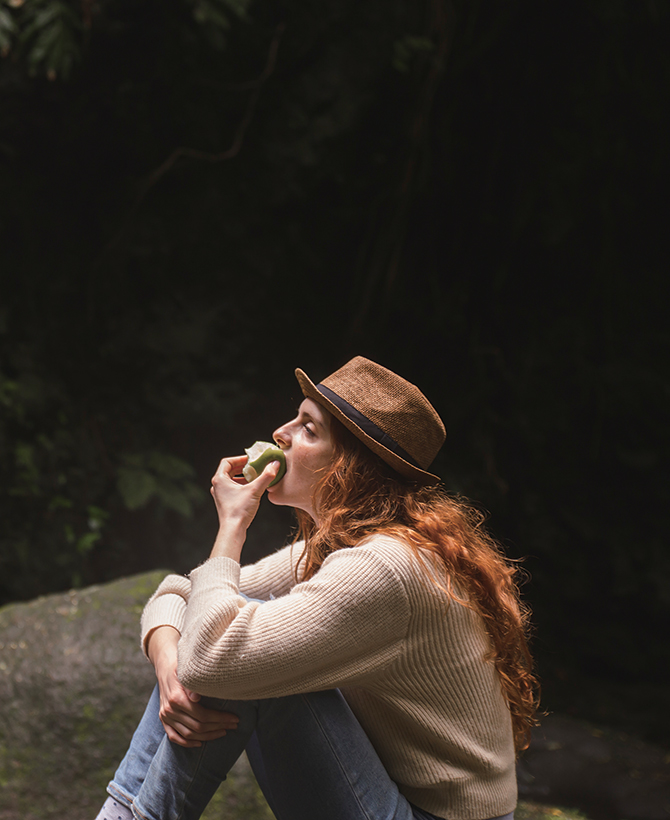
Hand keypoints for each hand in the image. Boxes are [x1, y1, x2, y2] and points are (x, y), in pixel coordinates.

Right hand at [147, 626, 238, 747]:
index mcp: (176, 698)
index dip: (220, 719)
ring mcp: (165, 716)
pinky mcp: (163, 720)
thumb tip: (196, 698)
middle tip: (233, 725)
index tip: (234, 718)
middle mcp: (169, 710)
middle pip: (197, 727)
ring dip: (207, 736)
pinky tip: (200, 743)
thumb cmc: (181, 665)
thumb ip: (191, 684)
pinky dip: (187, 743)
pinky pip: (174, 737)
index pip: (202, 715)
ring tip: (223, 731)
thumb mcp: (187, 669)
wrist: (165, 665)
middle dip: (218, 727)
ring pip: (188, 735)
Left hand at [209, 455, 280, 560]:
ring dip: (243, 477)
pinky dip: (242, 486)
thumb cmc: (239, 510)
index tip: (251, 459)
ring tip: (255, 477)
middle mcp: (217, 486)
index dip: (240, 458)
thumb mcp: (255, 490)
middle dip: (243, 468)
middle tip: (255, 467)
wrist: (233, 530)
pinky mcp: (225, 503)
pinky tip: (253, 489)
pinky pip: (233, 489)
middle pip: (229, 470)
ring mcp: (220, 495)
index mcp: (220, 479)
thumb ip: (266, 476)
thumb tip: (275, 464)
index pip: (227, 462)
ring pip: (231, 480)